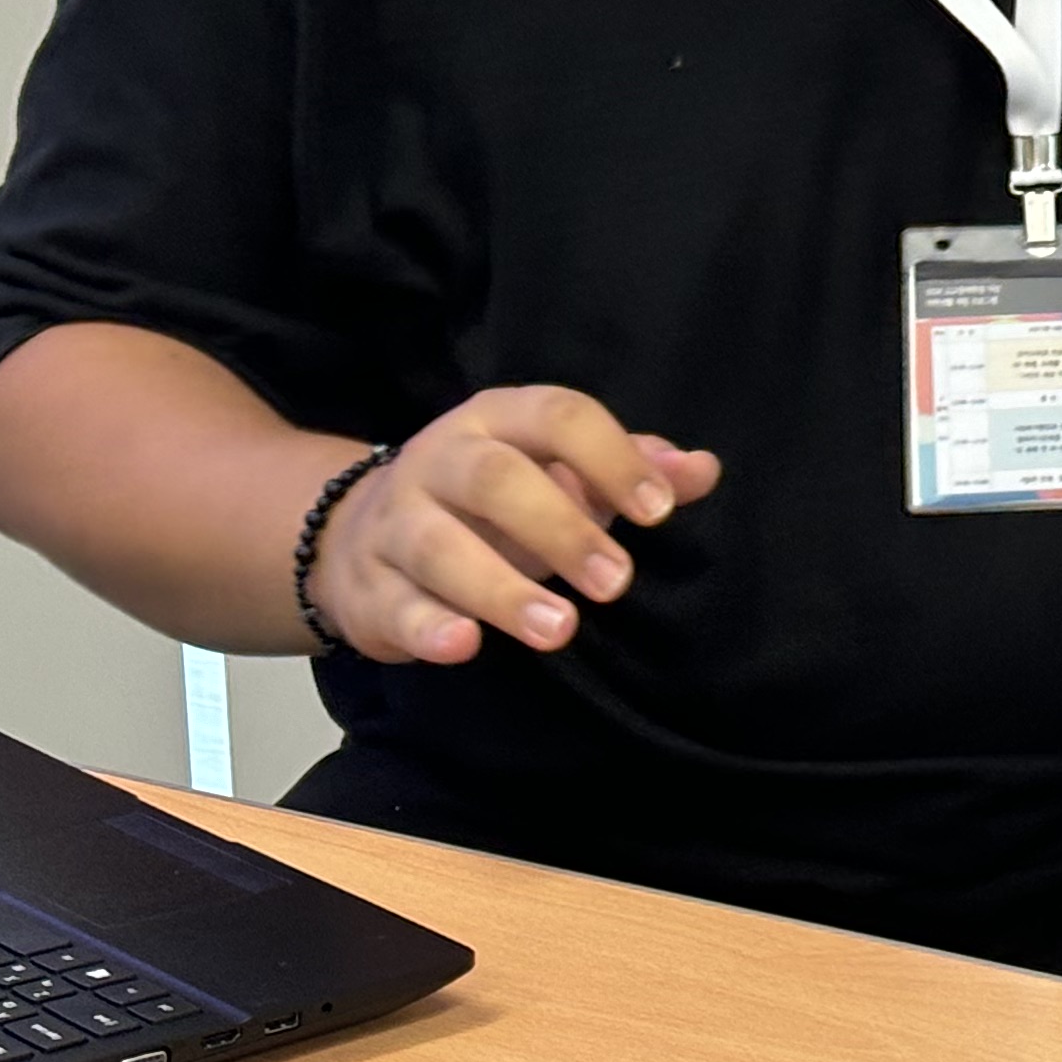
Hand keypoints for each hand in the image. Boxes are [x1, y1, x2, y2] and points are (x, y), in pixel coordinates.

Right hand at [307, 386, 720, 664]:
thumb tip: (703, 471)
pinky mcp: (366, 589)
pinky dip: (428, 627)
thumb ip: (632, 468)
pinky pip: (394, 605)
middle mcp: (439, 460)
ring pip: (438, 546)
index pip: (556, 416)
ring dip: (500, 589)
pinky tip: (465, 645)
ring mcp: (394, 524)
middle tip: (617, 584)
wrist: (359, 538)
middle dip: (560, 529)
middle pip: (494, 479)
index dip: (611, 458)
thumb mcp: (562, 472)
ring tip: (559, 629)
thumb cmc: (494, 502)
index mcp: (497, 418)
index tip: (661, 513)